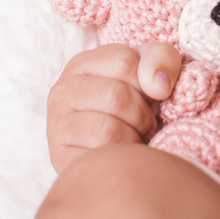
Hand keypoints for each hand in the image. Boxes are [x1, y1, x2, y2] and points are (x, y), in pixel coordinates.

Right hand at [46, 41, 182, 173]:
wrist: (115, 153)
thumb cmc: (135, 105)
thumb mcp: (151, 72)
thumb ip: (162, 60)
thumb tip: (158, 85)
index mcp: (83, 63)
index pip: (124, 61)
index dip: (148, 81)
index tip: (149, 95)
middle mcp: (63, 90)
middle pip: (116, 96)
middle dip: (142, 114)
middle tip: (146, 124)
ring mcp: (57, 125)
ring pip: (106, 129)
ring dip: (133, 138)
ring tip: (135, 139)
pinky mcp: (61, 158)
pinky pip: (99, 158)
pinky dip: (120, 158)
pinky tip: (121, 155)